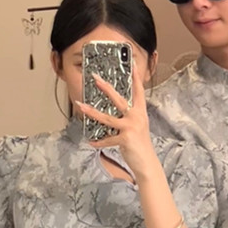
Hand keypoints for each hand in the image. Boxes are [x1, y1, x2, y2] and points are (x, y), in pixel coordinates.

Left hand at [74, 62, 157, 178]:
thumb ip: (128, 117)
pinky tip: (91, 142)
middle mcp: (137, 117)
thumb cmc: (140, 145)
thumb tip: (112, 111)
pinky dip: (98, 141)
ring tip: (80, 106)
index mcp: (140, 112)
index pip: (138, 91)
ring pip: (108, 118)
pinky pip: (107, 139)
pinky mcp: (125, 139)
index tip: (132, 64)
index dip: (135, 78)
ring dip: (92, 112)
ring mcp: (131, 127)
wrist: (147, 163)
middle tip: (95, 78)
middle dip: (106, 88)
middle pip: (119, 99)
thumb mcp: (138, 127)